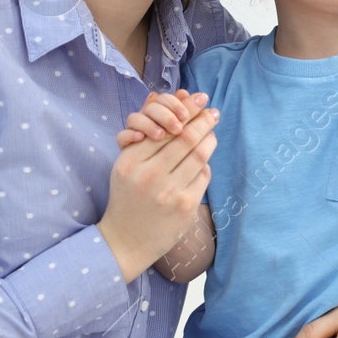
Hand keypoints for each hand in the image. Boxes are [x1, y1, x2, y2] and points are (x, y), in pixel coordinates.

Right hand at [98, 97, 218, 280]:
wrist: (126, 240)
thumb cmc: (127, 197)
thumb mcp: (125, 165)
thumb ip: (140, 135)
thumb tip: (157, 97)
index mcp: (130, 161)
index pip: (164, 127)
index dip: (185, 111)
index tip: (198, 100)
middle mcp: (149, 175)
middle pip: (186, 137)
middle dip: (203, 120)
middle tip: (213, 112)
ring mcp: (169, 192)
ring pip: (199, 154)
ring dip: (210, 139)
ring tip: (213, 132)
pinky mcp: (186, 206)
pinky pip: (203, 175)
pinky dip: (205, 165)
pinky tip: (203, 161)